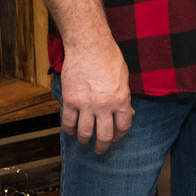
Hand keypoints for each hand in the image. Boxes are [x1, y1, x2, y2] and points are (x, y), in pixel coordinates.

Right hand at [58, 36, 133, 152]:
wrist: (89, 46)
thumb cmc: (109, 58)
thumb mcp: (124, 78)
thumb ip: (124, 98)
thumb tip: (127, 113)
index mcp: (121, 99)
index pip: (123, 126)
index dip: (120, 135)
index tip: (116, 137)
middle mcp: (104, 105)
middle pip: (104, 135)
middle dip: (103, 146)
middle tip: (100, 149)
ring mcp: (86, 104)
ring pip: (85, 132)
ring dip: (84, 140)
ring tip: (84, 141)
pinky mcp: (70, 100)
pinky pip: (68, 122)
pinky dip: (69, 129)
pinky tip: (71, 130)